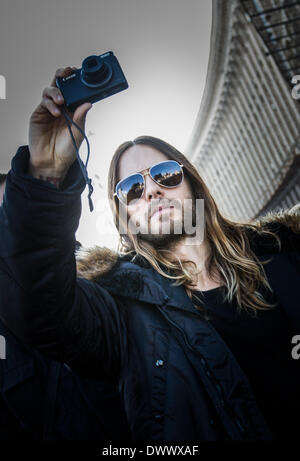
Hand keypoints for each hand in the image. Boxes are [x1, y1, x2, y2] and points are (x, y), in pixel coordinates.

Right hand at [28, 66, 91, 180]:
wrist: (52, 162)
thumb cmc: (67, 150)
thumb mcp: (77, 133)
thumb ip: (80, 117)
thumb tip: (89, 103)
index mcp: (73, 110)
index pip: (75, 91)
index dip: (77, 82)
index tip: (81, 74)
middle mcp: (61, 107)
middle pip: (60, 85)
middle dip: (64, 75)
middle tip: (69, 71)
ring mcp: (50, 109)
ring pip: (50, 90)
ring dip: (57, 91)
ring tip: (61, 101)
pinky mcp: (39, 114)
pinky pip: (44, 102)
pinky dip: (50, 103)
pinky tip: (56, 112)